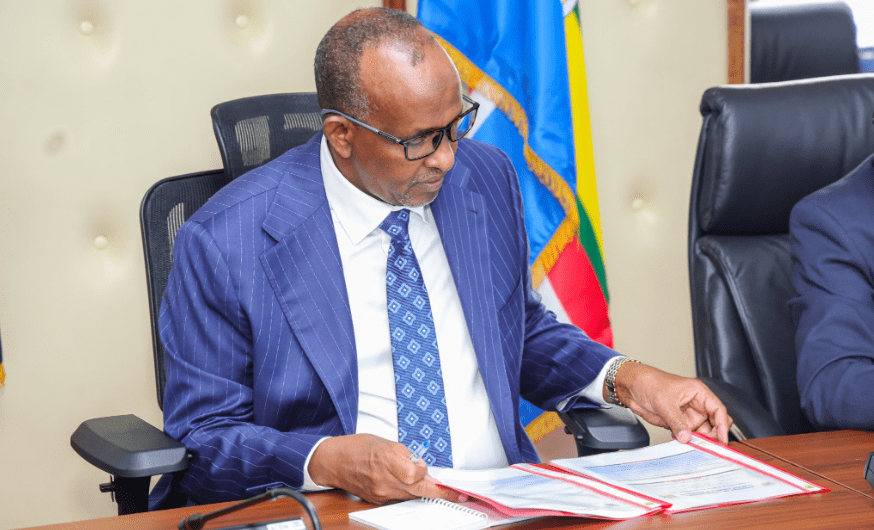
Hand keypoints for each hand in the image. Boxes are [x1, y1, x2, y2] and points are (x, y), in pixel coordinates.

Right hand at [307, 434, 466, 503]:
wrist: (334, 462)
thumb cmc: (356, 447)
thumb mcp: (385, 442)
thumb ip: (406, 454)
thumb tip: (421, 466)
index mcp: (387, 460)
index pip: (418, 473)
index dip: (425, 470)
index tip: (425, 466)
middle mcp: (384, 480)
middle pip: (420, 490)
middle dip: (441, 493)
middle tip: (459, 496)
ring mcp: (381, 493)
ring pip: (412, 495)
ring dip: (423, 490)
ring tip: (430, 484)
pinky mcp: (378, 500)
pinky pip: (400, 497)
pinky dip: (407, 491)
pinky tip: (406, 483)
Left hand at [610, 362, 732, 443]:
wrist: (631, 386)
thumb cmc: (649, 382)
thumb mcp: (664, 401)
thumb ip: (676, 421)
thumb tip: (687, 437)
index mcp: (699, 393)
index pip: (718, 410)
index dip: (723, 425)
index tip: (721, 439)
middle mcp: (696, 405)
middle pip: (713, 425)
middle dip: (711, 436)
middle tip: (704, 446)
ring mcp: (687, 415)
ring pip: (700, 433)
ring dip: (696, 441)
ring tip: (690, 445)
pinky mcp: (677, 423)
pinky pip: (686, 436)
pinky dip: (684, 441)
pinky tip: (680, 443)